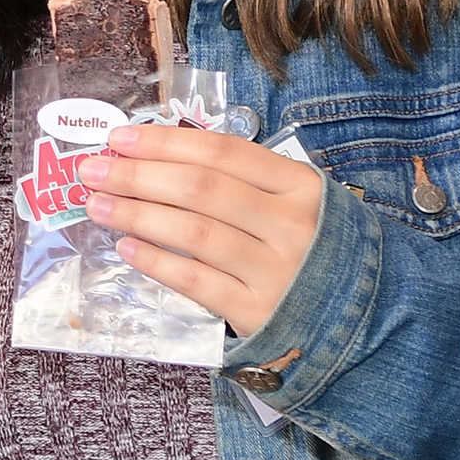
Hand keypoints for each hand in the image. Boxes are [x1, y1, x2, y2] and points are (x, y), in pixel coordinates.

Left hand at [79, 125, 323, 337]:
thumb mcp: (297, 204)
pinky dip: (157, 263)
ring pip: (194, 233)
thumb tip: (160, 160)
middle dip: (138, 175)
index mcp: (300, 186)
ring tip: (97, 205)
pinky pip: (197, 282)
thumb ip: (244, 182)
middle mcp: (291, 224)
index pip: (221, 152)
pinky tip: (127, 248)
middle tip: (92, 170)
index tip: (118, 138)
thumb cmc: (317, 250)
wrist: (368, 320)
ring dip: (137, 215)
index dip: (165, 142)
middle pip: (201, 189)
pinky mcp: (260, 313)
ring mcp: (277, 270)